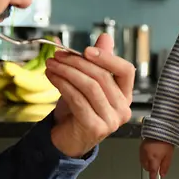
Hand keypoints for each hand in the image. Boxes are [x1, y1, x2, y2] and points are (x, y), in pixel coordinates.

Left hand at [46, 33, 134, 156]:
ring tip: (52, 64)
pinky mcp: (95, 127)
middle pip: (103, 77)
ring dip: (67, 72)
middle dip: (77, 62)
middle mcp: (123, 109)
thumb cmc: (78, 112)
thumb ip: (98, 62)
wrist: (66, 141)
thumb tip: (105, 36)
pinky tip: (52, 77)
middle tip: (58, 55)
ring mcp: (111, 120)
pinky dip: (63, 85)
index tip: (86, 50)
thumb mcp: (88, 83)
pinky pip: (78, 99)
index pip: (126, 71)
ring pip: (89, 87)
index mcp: (125, 96)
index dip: (108, 58)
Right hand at [140, 139, 174, 178]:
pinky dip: (145, 158)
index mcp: (154, 158)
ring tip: (154, 159)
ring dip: (147, 164)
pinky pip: (141, 156)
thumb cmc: (166, 141)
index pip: (152, 172)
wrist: (161, 130)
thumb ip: (165, 166)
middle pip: (147, 168)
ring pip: (143, 163)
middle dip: (151, 169)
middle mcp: (147, 156)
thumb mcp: (169, 155)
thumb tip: (162, 174)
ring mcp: (143, 151)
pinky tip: (150, 155)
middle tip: (156, 167)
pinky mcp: (141, 147)